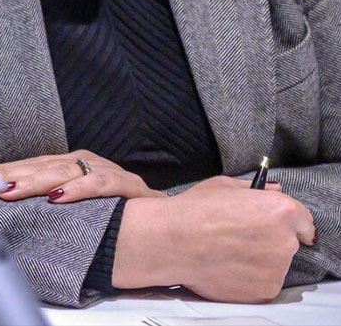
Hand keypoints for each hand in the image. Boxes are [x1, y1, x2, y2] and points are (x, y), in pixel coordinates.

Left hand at [0, 150, 162, 202]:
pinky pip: (102, 183)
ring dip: (37, 180)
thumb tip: (6, 205)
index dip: (5, 170)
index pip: (31, 164)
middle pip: (43, 165)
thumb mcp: (76, 205)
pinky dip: (80, 189)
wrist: (169, 223)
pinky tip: (60, 196)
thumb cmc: (116, 214)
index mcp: (71, 166)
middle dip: (14, 174)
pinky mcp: (130, 186)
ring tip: (13, 190)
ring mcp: (108, 172)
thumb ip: (47, 202)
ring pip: (66, 170)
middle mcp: (87, 164)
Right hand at [113, 175, 315, 301]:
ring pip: (276, 264)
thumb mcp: (223, 186)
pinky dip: (250, 278)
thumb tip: (275, 190)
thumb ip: (255, 189)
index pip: (304, 221)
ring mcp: (277, 269)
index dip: (289, 223)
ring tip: (228, 253)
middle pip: (288, 243)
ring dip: (260, 260)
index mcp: (281, 211)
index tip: (276, 228)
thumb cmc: (194, 210)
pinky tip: (227, 267)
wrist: (171, 241)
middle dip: (269, 240)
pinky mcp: (265, 290)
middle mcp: (285, 241)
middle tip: (239, 238)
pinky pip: (264, 283)